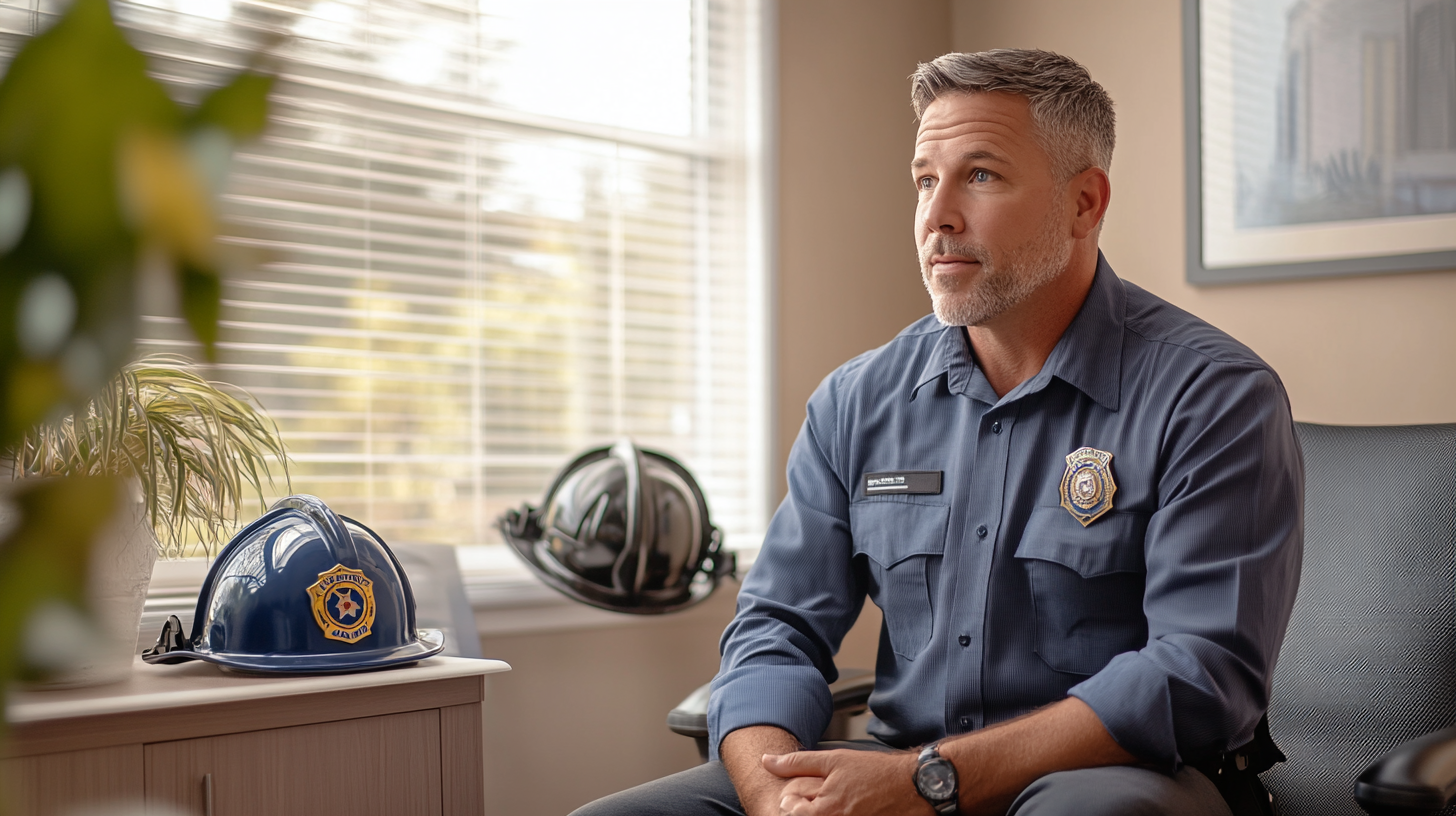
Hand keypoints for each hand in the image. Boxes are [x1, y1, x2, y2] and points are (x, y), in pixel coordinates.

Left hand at [761, 748, 929, 815]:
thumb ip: (797, 763)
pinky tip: (847, 807)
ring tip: (834, 803)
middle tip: (822, 797)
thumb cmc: (876, 773)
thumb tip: (766, 762)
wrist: (914, 787)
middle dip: (801, 807)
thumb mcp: (834, 760)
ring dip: (818, 810)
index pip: (786, 812)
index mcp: (824, 811)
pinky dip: (832, 813)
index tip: (801, 791)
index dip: (789, 798)